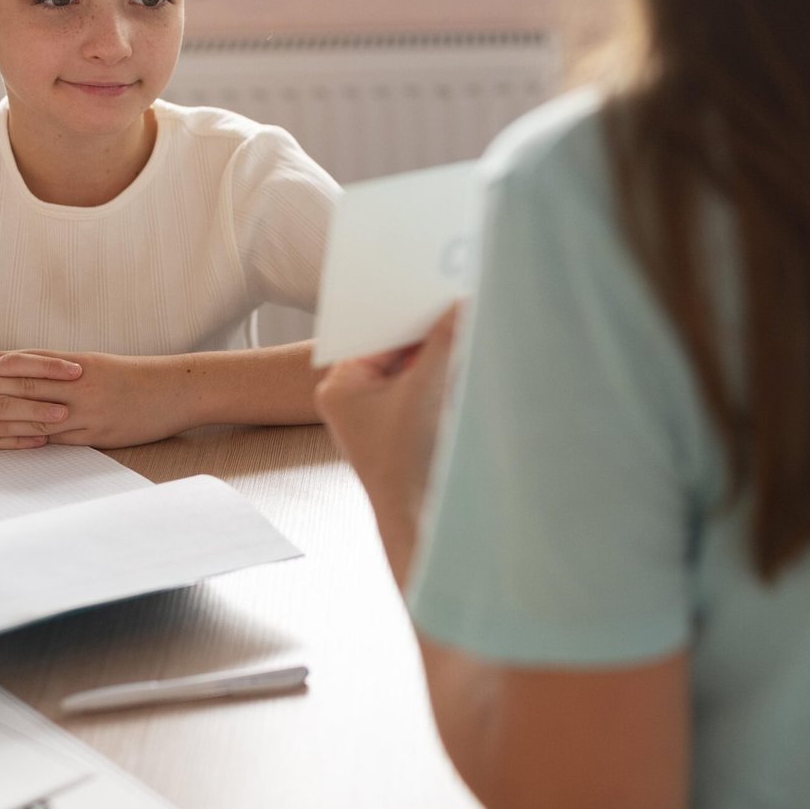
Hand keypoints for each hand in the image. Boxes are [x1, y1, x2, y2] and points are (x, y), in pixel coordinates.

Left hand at [0, 349, 194, 447]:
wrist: (178, 390)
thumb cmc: (145, 379)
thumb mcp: (108, 368)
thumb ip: (78, 372)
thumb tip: (54, 376)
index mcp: (80, 364)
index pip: (32, 360)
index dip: (2, 362)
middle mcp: (78, 384)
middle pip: (26, 384)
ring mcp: (86, 409)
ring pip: (37, 413)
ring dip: (3, 417)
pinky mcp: (97, 432)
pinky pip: (59, 438)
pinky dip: (32, 440)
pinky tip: (14, 445)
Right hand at [0, 354, 81, 452]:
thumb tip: (21, 378)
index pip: (18, 362)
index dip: (48, 363)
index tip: (78, 364)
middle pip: (15, 381)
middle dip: (51, 381)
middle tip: (83, 381)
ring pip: (4, 408)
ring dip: (36, 411)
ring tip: (65, 414)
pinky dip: (13, 439)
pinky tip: (35, 443)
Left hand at [314, 306, 460, 583]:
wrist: (422, 524)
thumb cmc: (409, 463)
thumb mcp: (426, 389)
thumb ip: (445, 339)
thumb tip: (463, 302)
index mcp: (340, 384)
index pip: (375, 327)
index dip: (407, 306)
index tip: (436, 283)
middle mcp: (355, 395)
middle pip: (396, 343)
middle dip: (428, 326)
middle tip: (458, 297)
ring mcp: (381, 410)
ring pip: (414, 362)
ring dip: (440, 348)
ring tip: (467, 321)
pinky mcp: (407, 424)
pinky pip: (426, 383)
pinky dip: (445, 371)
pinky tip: (468, 356)